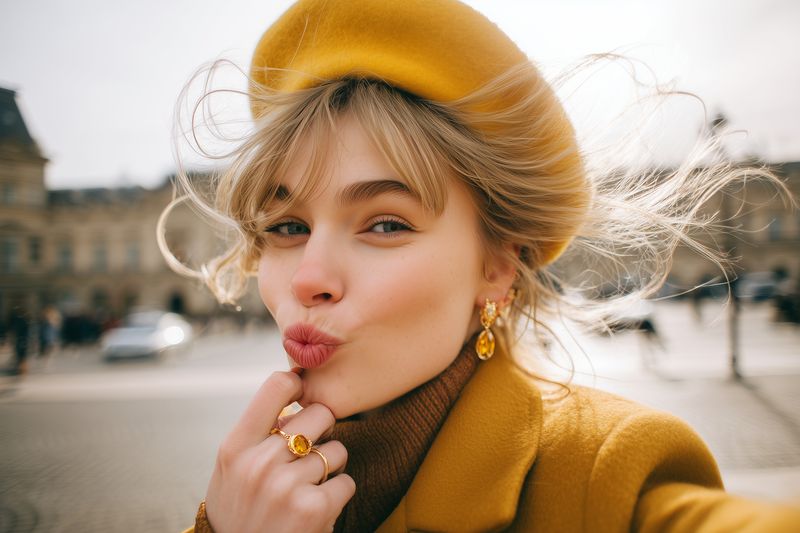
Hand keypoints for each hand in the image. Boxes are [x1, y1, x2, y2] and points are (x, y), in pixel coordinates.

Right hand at [204, 371, 353, 532]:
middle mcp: (260, 463)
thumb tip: (293, 395)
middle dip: (322, 429)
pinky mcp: (314, 508)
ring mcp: (287, 486)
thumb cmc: (238, 510)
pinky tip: (317, 506)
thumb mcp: (231, 468)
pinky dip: (338, 494)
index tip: (300, 397)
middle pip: (319, 414)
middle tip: (310, 449)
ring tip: (308, 486)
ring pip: (337, 450)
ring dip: (330, 467)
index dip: (297, 385)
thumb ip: (256, 432)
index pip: (276, 386)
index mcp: (236, 446)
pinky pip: (347, 482)